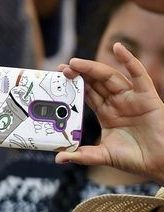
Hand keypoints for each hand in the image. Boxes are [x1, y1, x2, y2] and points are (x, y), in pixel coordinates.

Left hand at [56, 42, 163, 182]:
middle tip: (61, 68)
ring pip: (110, 78)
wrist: (159, 162)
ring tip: (75, 63)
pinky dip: (129, 60)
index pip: (87, 94)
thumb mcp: (103, 156)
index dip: (74, 85)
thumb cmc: (134, 158)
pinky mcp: (147, 97)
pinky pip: (139, 75)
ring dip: (93, 68)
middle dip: (79, 74)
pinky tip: (118, 49)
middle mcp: (118, 103)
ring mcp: (132, 98)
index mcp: (106, 113)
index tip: (58, 79)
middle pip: (96, 83)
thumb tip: (58, 158)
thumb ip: (82, 155)